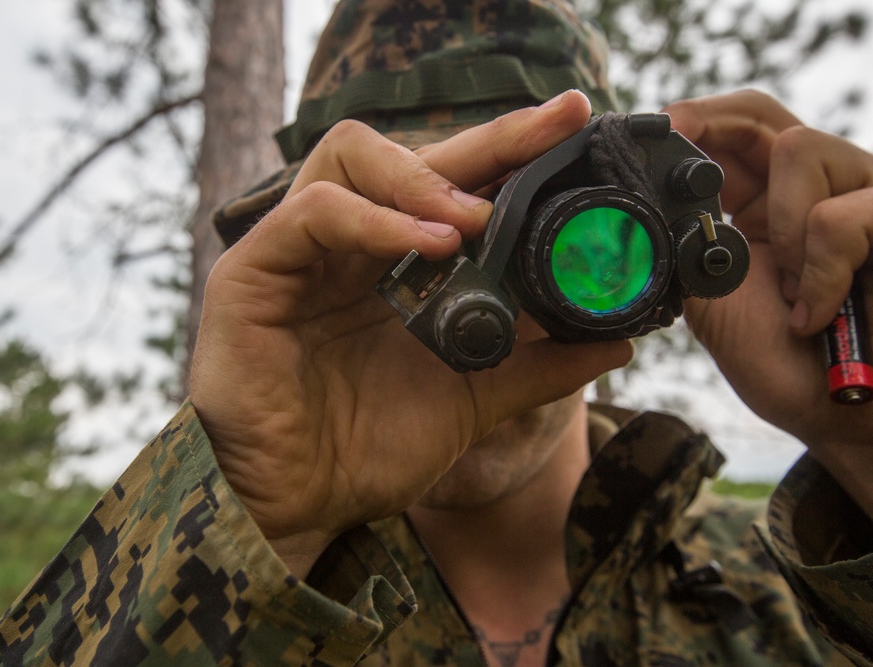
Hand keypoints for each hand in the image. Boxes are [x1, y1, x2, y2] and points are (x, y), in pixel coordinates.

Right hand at [189, 91, 632, 572]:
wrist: (298, 506)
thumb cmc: (367, 449)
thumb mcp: (470, 400)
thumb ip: (537, 367)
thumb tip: (617, 343)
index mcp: (394, 265)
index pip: (453, 185)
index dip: (510, 154)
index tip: (574, 133)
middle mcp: (350, 245)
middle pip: (414, 155)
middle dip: (491, 137)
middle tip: (558, 123)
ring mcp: (301, 251)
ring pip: (351, 158)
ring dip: (425, 177)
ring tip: (479, 218)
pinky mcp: (255, 271)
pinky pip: (313, 213)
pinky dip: (374, 218)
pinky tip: (431, 244)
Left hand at [667, 91, 872, 538]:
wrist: (860, 424)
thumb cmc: (795, 371)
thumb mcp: (716, 308)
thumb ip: (688, 251)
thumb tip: (650, 207)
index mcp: (761, 212)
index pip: (725, 143)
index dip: (687, 127)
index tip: (647, 132)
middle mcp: (811, 191)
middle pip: (761, 114)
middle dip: (713, 120)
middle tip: (679, 133)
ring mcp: (864, 191)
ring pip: (797, 149)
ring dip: (779, 231)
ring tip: (794, 296)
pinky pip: (838, 213)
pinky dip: (820, 271)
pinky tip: (825, 311)